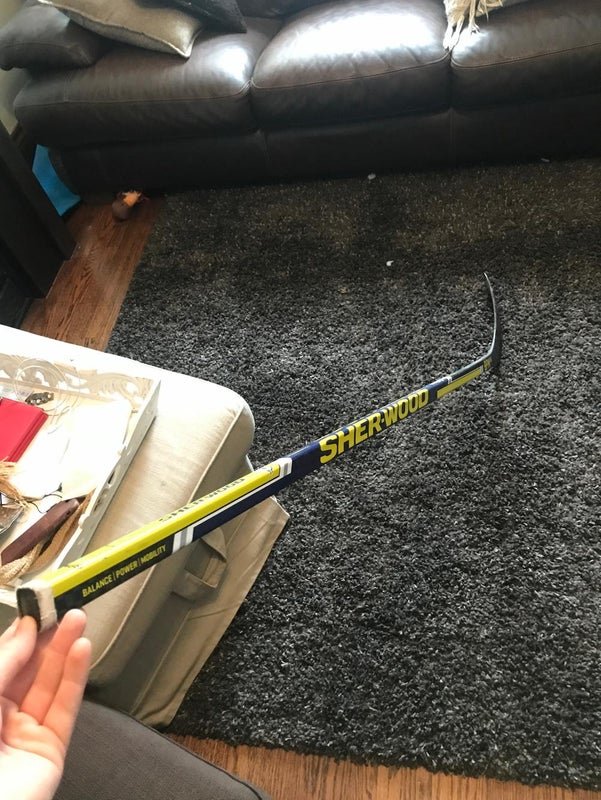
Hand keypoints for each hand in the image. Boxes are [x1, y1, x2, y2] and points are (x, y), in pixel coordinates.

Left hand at [0, 610, 90, 799]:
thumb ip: (4, 663)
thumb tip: (26, 630)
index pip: (4, 661)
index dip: (20, 634)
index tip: (37, 608)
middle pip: (29, 670)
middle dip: (47, 637)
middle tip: (63, 607)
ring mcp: (25, 735)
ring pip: (50, 684)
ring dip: (66, 649)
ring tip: (78, 618)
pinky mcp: (50, 750)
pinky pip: (65, 707)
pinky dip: (76, 676)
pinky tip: (82, 649)